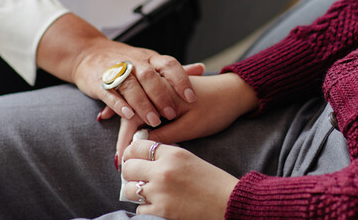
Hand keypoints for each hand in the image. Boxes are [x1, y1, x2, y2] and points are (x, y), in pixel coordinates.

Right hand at [97, 62, 205, 120]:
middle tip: (172, 114)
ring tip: (154, 121)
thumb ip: (174, 69)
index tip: (192, 97)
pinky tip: (128, 116)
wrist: (88, 53)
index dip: (181, 80)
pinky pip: (110, 92)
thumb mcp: (151, 62)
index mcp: (150, 58)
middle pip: (149, 76)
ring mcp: (116, 71)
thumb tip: (202, 69)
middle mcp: (134, 62)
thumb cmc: (127, 62)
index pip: (169, 64)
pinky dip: (119, 104)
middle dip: (162, 95)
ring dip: (143, 103)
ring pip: (130, 85)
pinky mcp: (99, 82)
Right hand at [115, 73, 258, 159]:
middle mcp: (155, 83)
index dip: (126, 139)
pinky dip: (130, 113)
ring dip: (126, 125)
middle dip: (124, 136)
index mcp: (161, 91)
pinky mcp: (162, 88)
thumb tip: (140, 146)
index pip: (133, 117)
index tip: (123, 159)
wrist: (234, 91)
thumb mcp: (191, 127)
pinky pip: (140, 100)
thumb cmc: (217, 108)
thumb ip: (164, 135)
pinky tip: (119, 122)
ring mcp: (158, 84)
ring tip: (122, 150)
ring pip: (134, 105)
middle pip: (131, 111)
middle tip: (121, 160)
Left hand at [121, 139, 237, 219]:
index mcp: (173, 154)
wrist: (229, 202)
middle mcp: (163, 171)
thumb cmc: (214, 181)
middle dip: (130, 173)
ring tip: (146, 193)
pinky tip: (157, 205)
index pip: (137, 146)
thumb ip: (167, 156)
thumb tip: (144, 158)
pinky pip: (139, 209)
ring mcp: (160, 192)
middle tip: (136, 177)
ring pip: (129, 189)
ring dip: (135, 192)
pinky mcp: (161, 211)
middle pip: (128, 167)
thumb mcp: (190, 159)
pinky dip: (146, 208)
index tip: (132, 158)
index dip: (131, 153)